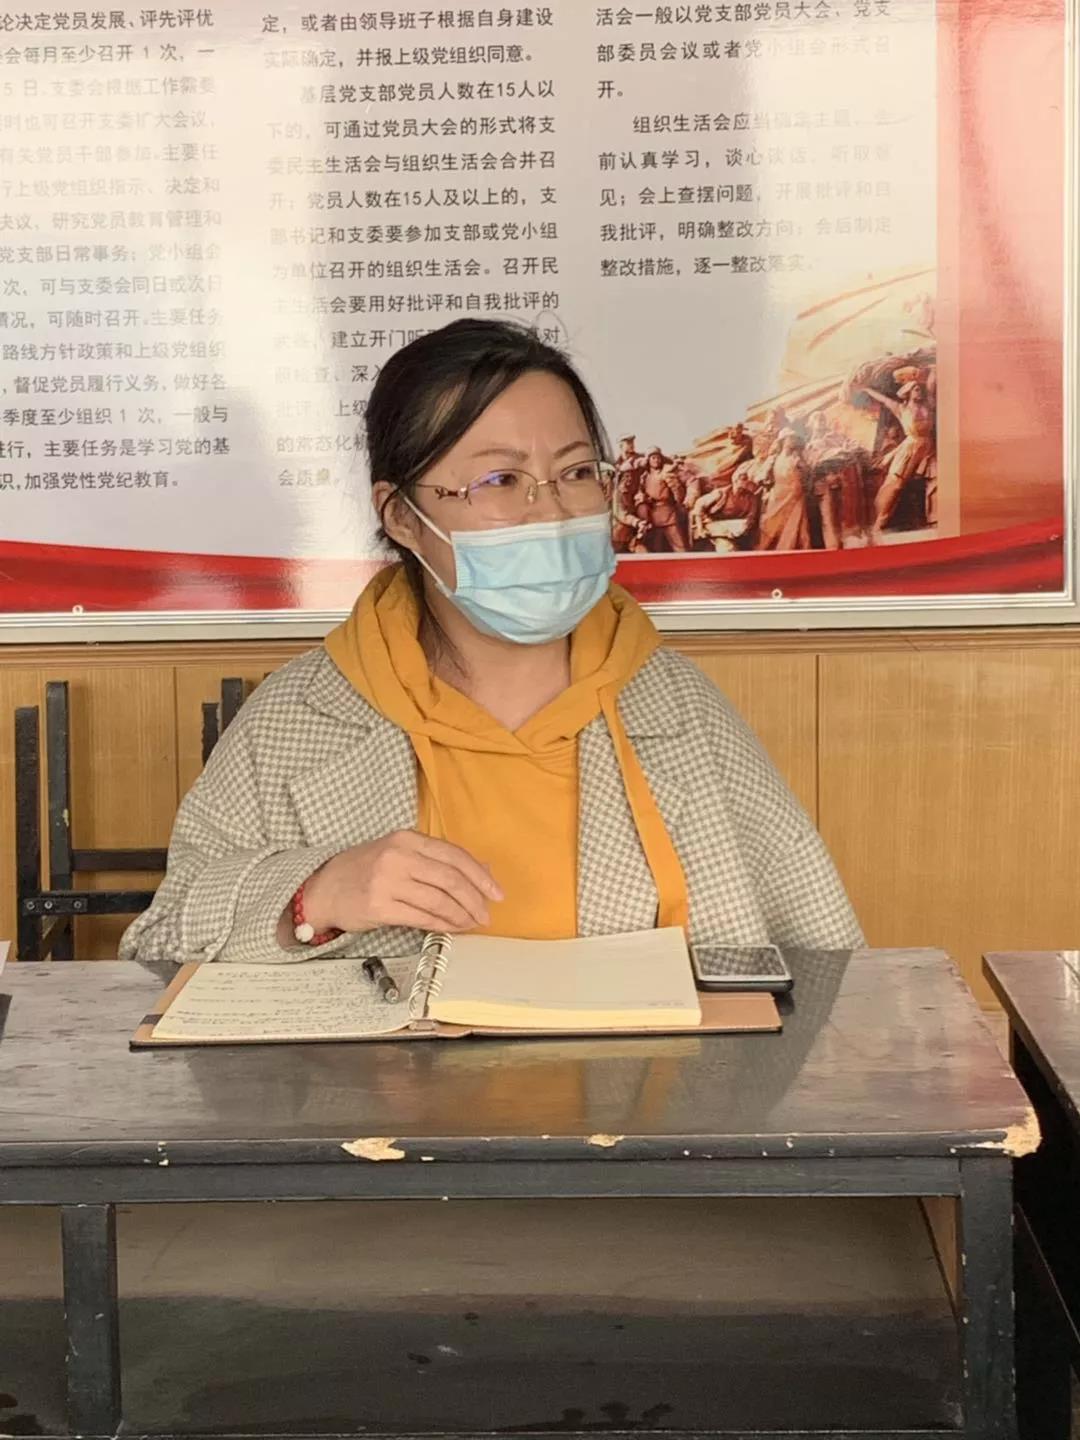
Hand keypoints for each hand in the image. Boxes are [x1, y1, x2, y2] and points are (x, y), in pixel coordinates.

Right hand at [303, 831, 502, 934]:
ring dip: (460, 915)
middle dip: (475, 899)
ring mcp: (387, 881)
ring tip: (471, 923)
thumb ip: (438, 860)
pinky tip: (452, 928)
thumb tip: (483, 871)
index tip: (496, 892)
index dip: (480, 875)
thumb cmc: (366, 870)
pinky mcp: (379, 906)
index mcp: (407, 839)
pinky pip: (421, 917)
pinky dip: (442, 925)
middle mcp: (398, 856)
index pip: (454, 855)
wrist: (324, 888)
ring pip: (438, 900)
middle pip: (450, 878)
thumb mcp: (401, 854)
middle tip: (486, 914)